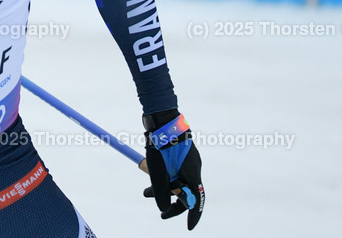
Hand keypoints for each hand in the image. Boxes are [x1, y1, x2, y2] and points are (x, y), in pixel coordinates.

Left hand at [143, 111, 203, 229]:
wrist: (161, 116)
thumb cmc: (159, 143)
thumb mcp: (156, 170)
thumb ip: (159, 191)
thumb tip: (163, 209)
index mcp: (191, 172)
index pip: (196, 200)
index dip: (192, 215)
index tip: (188, 227)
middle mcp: (194, 167)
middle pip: (186, 192)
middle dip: (171, 202)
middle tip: (159, 212)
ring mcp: (189, 159)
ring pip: (179, 181)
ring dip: (164, 188)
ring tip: (145, 191)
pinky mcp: (182, 153)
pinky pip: (176, 171)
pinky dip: (166, 177)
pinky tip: (152, 172)